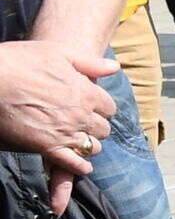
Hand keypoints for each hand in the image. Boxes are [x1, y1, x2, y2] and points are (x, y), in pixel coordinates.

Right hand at [0, 40, 117, 201]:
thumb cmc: (18, 60)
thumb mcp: (55, 52)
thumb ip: (88, 62)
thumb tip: (114, 67)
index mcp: (87, 93)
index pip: (109, 107)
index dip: (99, 106)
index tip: (90, 105)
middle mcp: (81, 116)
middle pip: (102, 128)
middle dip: (94, 125)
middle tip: (82, 122)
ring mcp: (66, 134)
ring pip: (92, 147)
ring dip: (88, 144)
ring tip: (77, 138)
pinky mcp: (48, 148)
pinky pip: (74, 165)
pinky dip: (80, 166)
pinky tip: (82, 164)